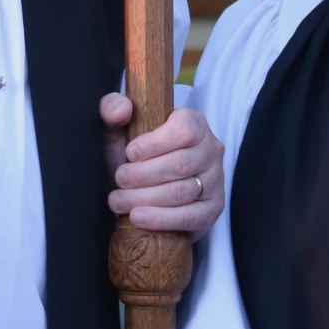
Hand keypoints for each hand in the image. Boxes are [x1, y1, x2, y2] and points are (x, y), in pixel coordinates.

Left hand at [100, 93, 225, 233]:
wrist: (146, 186)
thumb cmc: (135, 154)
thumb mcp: (120, 129)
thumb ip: (113, 109)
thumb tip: (119, 110)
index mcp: (194, 123)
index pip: (183, 131)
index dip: (153, 144)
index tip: (129, 154)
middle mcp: (211, 149)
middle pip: (180, 164)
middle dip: (142, 175)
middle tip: (119, 180)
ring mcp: (215, 180)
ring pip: (182, 192)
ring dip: (145, 198)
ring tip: (118, 201)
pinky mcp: (212, 208)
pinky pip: (190, 216)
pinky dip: (161, 219)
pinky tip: (137, 217)